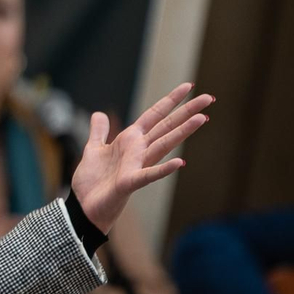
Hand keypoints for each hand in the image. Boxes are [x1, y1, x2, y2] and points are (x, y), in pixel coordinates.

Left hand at [68, 83, 212, 233]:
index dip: (170, 100)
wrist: (84, 207)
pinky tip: (180, 161)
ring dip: (182, 132)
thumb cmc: (91, 181)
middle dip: (187, 112)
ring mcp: (137, 166)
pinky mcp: (129, 183)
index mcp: (130, 141)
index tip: (189, 86)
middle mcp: (138, 151)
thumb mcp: (92, 149)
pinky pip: (148, 175)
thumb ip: (99, 132)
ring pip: (164, 145)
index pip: (154, 115)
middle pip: (167, 127)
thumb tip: (100, 114)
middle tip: (209, 98)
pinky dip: (164, 169)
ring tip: (202, 118)